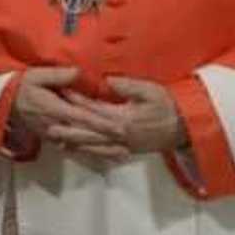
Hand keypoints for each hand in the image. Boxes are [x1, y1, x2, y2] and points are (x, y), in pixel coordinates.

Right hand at [11, 67, 128, 158]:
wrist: (5, 105)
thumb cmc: (23, 87)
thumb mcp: (36, 75)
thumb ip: (57, 75)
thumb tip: (78, 72)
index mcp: (55, 109)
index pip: (83, 118)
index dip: (102, 124)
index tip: (120, 127)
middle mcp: (56, 127)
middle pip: (86, 136)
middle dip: (107, 140)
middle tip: (128, 142)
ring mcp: (55, 137)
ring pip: (82, 147)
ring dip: (102, 151)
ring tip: (122, 153)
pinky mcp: (53, 142)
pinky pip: (74, 150)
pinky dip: (90, 154)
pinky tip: (104, 156)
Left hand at [62, 76, 187, 154]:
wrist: (186, 127)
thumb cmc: (168, 105)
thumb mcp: (149, 90)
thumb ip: (126, 86)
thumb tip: (107, 81)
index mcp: (122, 118)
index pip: (94, 109)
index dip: (77, 101)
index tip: (62, 92)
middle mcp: (119, 135)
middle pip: (88, 131)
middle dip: (68, 128)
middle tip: (48, 125)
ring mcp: (123, 145)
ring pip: (94, 145)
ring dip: (75, 143)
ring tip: (56, 140)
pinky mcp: (128, 150)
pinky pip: (105, 153)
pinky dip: (90, 153)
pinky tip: (79, 151)